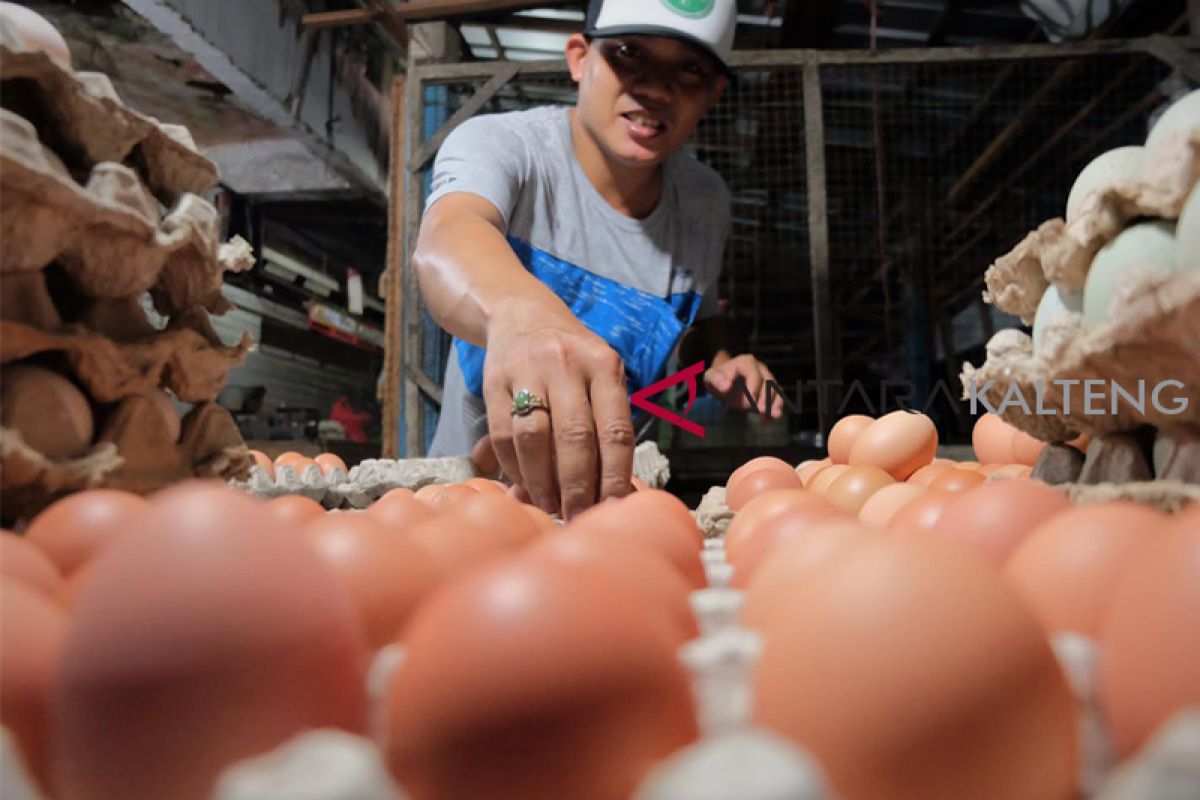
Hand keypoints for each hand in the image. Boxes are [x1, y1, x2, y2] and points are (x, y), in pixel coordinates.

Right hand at [481, 302, 634, 518]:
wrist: (522, 314)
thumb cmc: (573, 361)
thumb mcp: (601, 376)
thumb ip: (607, 425)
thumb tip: (614, 494)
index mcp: (605, 366)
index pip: (616, 430)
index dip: (615, 475)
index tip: (613, 508)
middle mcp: (568, 364)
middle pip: (576, 437)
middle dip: (578, 486)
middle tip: (577, 517)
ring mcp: (528, 370)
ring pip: (535, 437)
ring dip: (542, 480)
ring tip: (548, 507)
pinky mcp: (494, 380)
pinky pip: (503, 433)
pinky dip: (513, 465)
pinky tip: (523, 483)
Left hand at [704, 354, 784, 419]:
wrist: (725, 382)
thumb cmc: (719, 378)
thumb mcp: (711, 377)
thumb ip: (716, 380)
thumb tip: (726, 386)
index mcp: (745, 362)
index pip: (752, 372)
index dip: (753, 385)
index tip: (750, 400)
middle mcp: (760, 369)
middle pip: (768, 381)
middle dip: (765, 396)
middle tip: (760, 410)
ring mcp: (767, 379)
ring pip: (776, 389)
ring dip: (775, 403)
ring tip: (772, 415)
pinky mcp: (770, 391)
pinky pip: (777, 399)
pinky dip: (775, 409)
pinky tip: (768, 420)